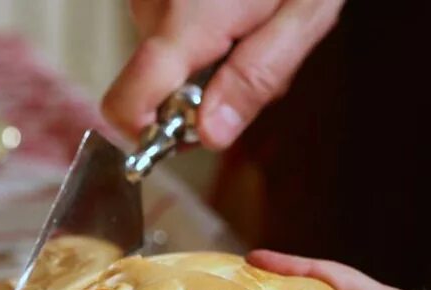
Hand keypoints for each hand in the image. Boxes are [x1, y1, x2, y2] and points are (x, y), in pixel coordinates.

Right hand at [102, 0, 344, 148]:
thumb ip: (255, 80)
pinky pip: (173, 36)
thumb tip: (210, 137)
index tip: (189, 131)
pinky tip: (237, 9)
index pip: (128, 104)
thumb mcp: (302, 17)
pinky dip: (208, 37)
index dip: (149, 134)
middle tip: (258, 52)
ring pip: (171, 64)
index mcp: (189, 22)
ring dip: (215, 62)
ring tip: (255, 20)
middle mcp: (154, 7)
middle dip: (210, 92)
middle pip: (159, 89)